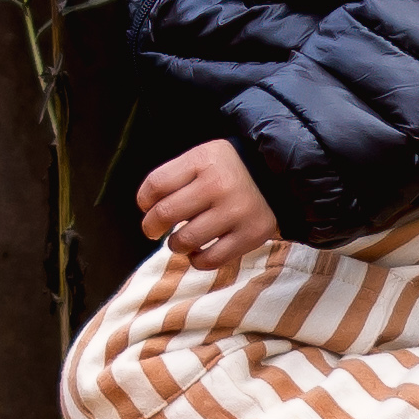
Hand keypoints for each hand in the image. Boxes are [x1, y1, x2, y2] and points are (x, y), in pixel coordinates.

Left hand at [133, 137, 280, 265]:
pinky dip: (197, 260)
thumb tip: (146, 210)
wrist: (275, 177)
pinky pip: (209, 260)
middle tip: (153, 230)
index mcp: (205, 159)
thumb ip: (172, 178)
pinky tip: (199, 250)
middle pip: (166, 213)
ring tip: (182, 239)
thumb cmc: (226, 171)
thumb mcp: (201, 158)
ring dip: (176, 244)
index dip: (144, 201)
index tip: (147, 208)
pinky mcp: (252, 234)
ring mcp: (238, 211)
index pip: (156, 185)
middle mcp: (221, 184)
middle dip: (151, 226)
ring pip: (185, 241)